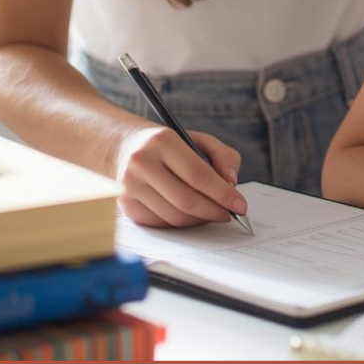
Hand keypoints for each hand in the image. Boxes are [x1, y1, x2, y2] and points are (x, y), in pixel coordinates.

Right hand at [114, 125, 247, 227]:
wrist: (123, 147)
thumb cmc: (168, 145)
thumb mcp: (197, 139)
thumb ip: (223, 155)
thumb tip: (232, 181)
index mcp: (163, 141)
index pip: (198, 174)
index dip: (222, 194)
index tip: (240, 205)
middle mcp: (142, 163)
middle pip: (186, 200)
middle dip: (214, 212)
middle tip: (230, 215)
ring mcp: (130, 186)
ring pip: (174, 217)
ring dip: (199, 220)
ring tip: (212, 213)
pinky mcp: (126, 206)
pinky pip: (161, 224)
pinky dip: (181, 223)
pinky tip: (190, 215)